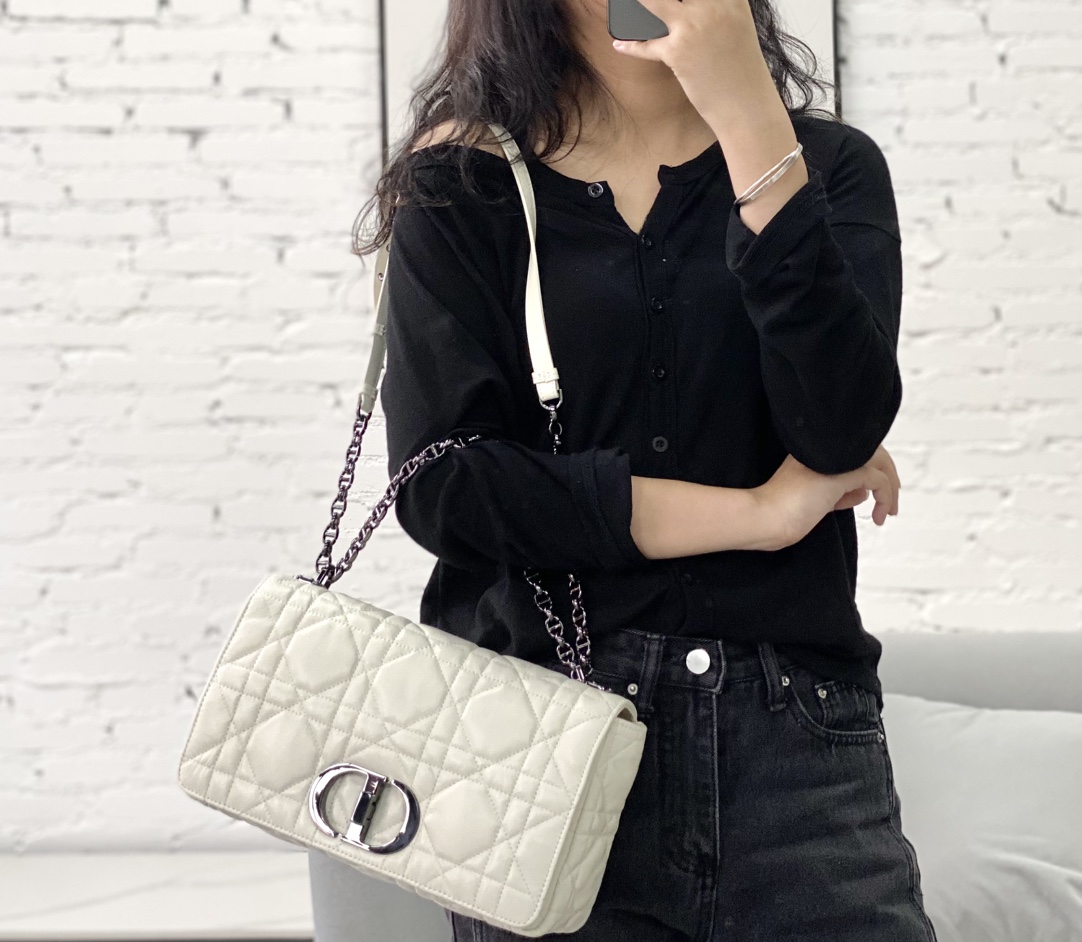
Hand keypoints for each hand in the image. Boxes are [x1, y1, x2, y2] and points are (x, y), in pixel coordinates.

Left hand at [609, 0, 771, 126]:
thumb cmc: (741, 71)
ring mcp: (694, 26)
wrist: (746, 105)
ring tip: (625, 4)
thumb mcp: (736, 28)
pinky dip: (631, 46)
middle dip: (653, 0)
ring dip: (639, 4)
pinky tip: (620, 45)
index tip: (674, 0)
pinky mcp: (677, 50)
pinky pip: (646, 45)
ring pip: (653, 2)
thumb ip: (715, 10)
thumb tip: (681, 9)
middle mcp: (713, 5)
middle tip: (644, 3)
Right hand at [757, 444, 900, 548]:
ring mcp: (834, 459)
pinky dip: (886, 497)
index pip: (855, 450)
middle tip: (890, 502)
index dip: (870, 468)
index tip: (870, 495)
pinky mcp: (841, 474)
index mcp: (817, 451)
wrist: (764, 516)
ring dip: (891, 489)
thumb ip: (839, 493)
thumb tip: (862, 493)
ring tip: (888, 511)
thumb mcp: (816, 500)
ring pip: (880, 463)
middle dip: (888, 476)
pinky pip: (878, 480)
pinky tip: (879, 515)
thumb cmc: (780, 513)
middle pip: (873, 450)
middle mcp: (827, 449)